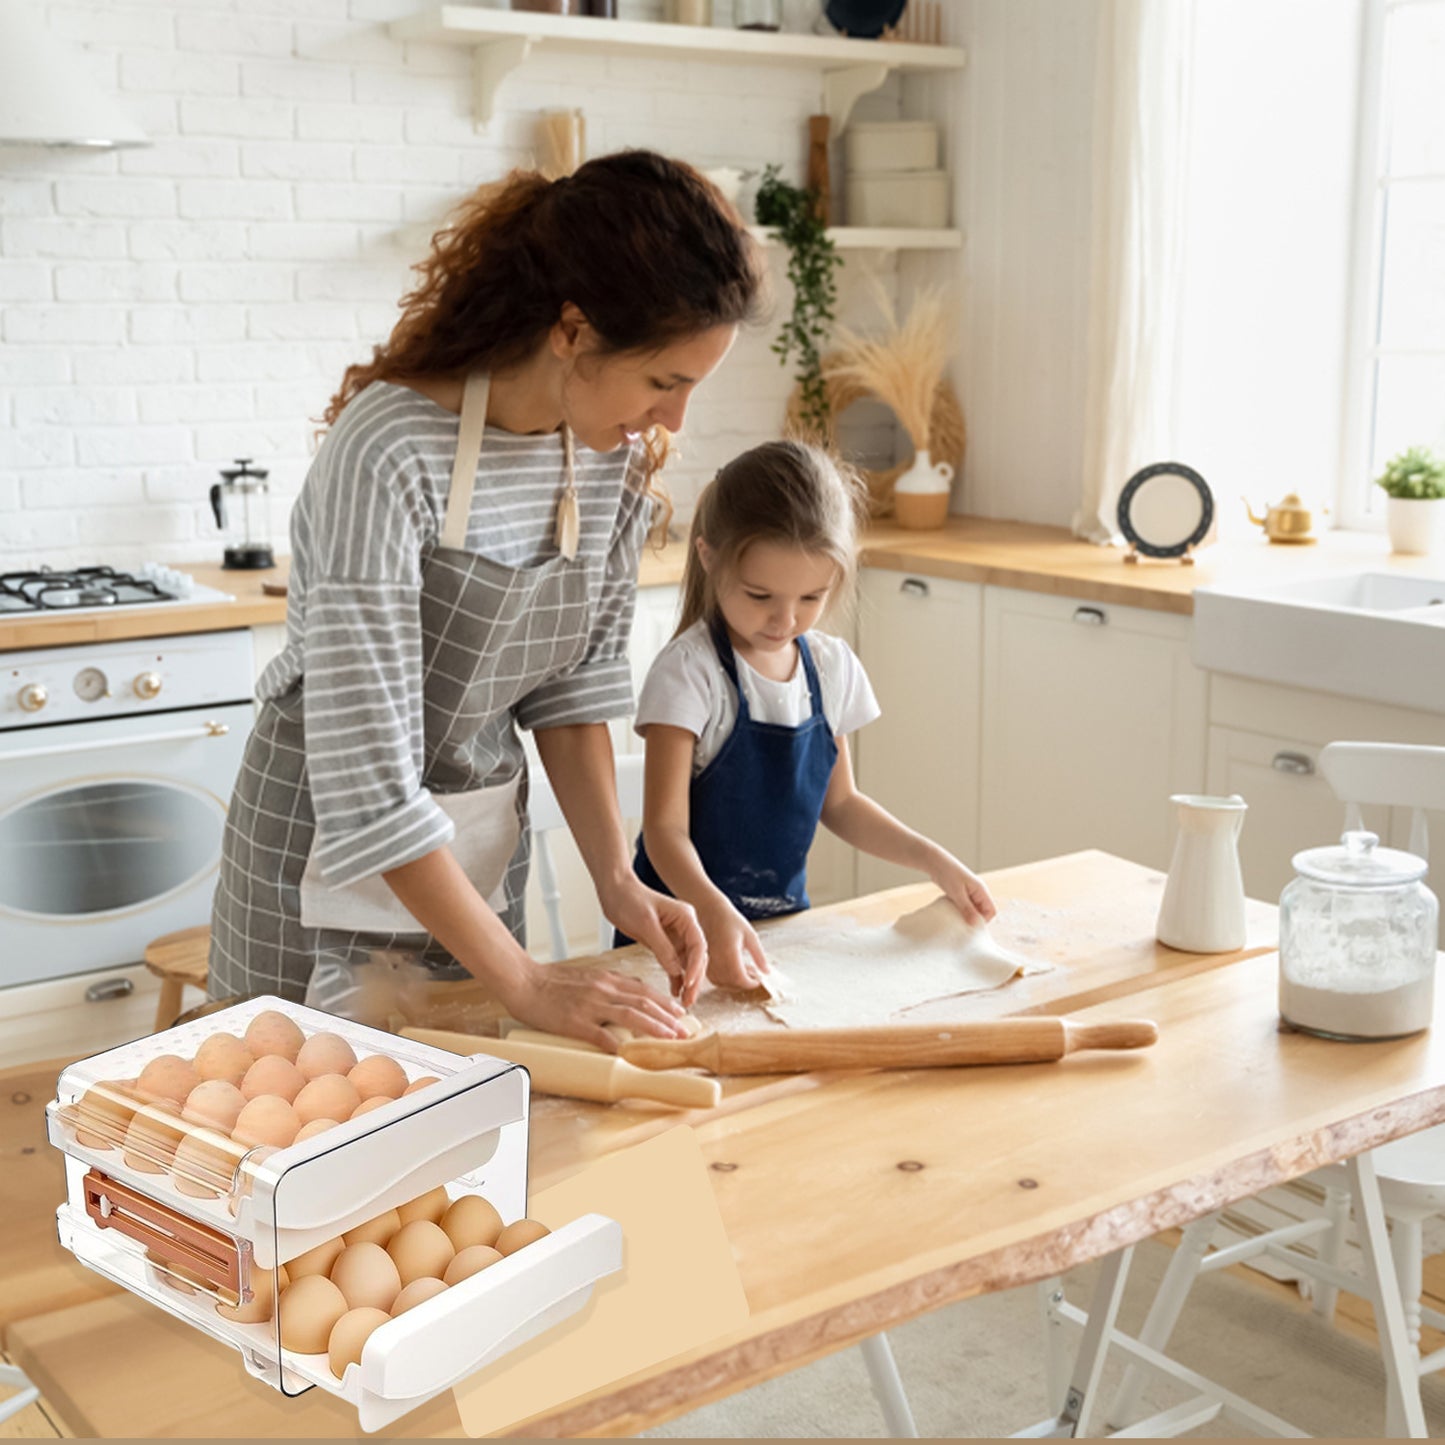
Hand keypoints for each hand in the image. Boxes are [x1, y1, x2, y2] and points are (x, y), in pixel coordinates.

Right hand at [507, 960, 688, 1051]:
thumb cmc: (553, 981)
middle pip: (644, 1002)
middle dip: (668, 1017)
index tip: (679, 1013)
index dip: (665, 1002)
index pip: (643, 989)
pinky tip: (629, 1054)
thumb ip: (608, 986)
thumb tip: (628, 997)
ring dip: (654, 1028)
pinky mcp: (575, 1022)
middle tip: (683, 1030)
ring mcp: (590, 1006)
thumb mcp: (587, 976)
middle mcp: (603, 990)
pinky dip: (617, 1044)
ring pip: (631, 1016)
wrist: (524, 981)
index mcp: (606, 979)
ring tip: (670, 1038)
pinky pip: (600, 1035)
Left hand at [598, 875, 707, 1007]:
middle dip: (695, 979)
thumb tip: (678, 972)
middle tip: (689, 1001)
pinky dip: (675, 977)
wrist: (614, 891)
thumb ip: (663, 948)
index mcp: (686, 917)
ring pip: (687, 963)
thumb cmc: (629, 900)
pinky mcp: (664, 942)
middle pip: (697, 957)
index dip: (696, 966)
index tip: (689, 984)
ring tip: (684, 1002)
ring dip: (687, 981)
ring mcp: (676, 935)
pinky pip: (675, 963)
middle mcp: (685, 926)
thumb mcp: (646, 924)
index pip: (699, 945)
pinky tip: (674, 991)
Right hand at [699, 899, 769, 991]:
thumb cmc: (730, 920)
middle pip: (731, 983)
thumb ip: (759, 955)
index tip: (759, 979)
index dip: (751, 983)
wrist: (709, 910)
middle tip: (754, 974)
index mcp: (729, 953)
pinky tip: (733, 969)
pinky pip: (713, 978)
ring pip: (721, 983)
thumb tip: (767, 972)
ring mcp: (707, 962)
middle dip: (744, 983)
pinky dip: (724, 979)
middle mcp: (715, 960)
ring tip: (744, 970)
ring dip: (734, 982)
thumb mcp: (750, 935)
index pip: (740, 978)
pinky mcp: (701, 962)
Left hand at [930, 854, 996, 926]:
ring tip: (956, 920)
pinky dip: (960, 910)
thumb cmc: (948, 874)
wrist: (935, 862)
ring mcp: (969, 892)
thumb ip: (967, 909)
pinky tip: (952, 913)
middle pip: (982, 911)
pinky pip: (964, 905)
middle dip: (974, 919)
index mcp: (981, 890)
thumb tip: (976, 924)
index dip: (984, 920)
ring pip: (972, 909)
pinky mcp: (960, 892)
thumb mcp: (958, 894)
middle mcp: (977, 892)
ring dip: (966, 915)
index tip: (971, 926)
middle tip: (963, 925)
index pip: (991, 910)